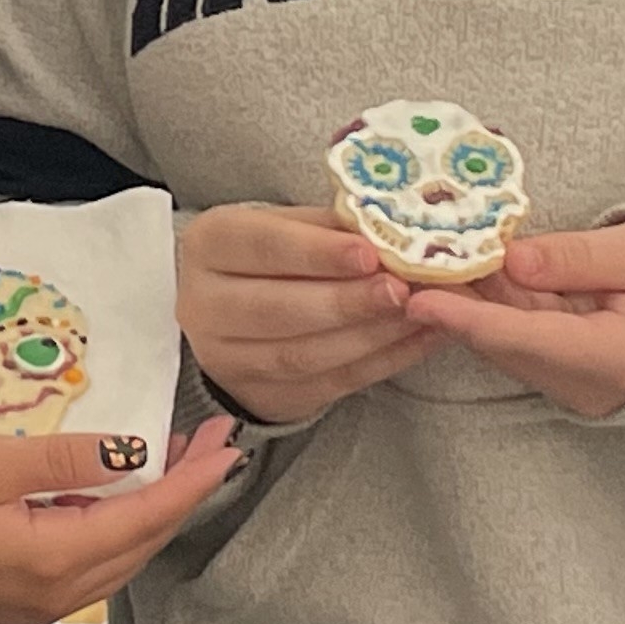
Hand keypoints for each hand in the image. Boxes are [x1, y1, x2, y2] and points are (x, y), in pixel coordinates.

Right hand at [0, 419, 243, 623]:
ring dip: (151, 509)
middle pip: (142, 543)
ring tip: (176, 459)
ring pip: (119, 557)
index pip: (146, 517)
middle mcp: (55, 596)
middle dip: (184, 491)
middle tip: (216, 440)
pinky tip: (111, 492)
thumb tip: (134, 452)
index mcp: (51, 561)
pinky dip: (114, 526)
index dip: (193, 478)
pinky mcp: (15, 603)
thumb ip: (60, 457)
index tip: (230, 439)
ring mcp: (35, 606)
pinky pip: (87, 564)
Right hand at [176, 203, 437, 423]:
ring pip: (301, 356)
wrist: (236, 317)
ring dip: (369, 337)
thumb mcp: (289, 226)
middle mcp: (205, 305)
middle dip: (346, 302)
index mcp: (210, 244)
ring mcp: (227, 359)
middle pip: (277, 310)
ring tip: (419, 314)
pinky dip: (380, 363)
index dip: (316, 252)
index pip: (262, 247)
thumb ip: (333, 228)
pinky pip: (327, 385)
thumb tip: (393, 233)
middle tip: (401, 291)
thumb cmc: (272, 259)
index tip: (369, 253)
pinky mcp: (262, 396)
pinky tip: (418, 340)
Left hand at [400, 221, 624, 418]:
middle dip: (451, 305)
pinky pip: (516, 339)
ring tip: (418, 259)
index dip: (470, 320)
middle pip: (505, 342)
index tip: (422, 301)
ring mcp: (573, 383)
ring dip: (465, 303)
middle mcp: (585, 383)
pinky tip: (459, 271)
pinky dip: (488, 307)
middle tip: (401, 264)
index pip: (528, 338)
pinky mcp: (563, 371)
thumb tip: (512, 260)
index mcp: (614, 358)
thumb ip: (578, 258)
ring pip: (505, 340)